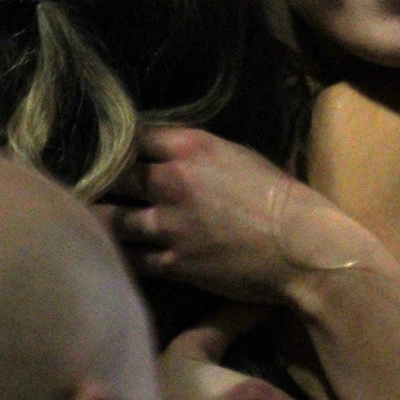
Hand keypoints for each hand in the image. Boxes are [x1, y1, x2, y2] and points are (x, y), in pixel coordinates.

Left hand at [109, 126, 381, 300]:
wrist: (302, 245)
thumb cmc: (283, 196)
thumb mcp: (241, 156)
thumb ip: (201, 155)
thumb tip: (177, 157)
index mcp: (190, 146)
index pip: (134, 136)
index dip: (124, 146)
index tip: (118, 153)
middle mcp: (171, 181)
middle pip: (114, 176)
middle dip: (106, 181)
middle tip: (98, 186)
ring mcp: (168, 224)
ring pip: (113, 219)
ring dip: (107, 219)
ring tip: (98, 220)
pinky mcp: (173, 263)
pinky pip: (132, 258)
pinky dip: (123, 255)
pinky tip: (117, 254)